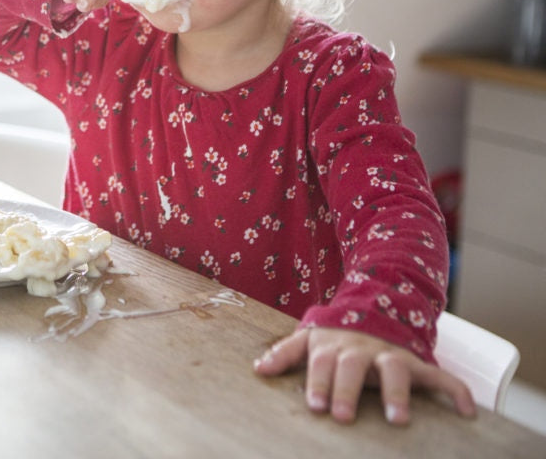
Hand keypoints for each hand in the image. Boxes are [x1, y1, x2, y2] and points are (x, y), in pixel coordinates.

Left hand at [253, 326, 476, 424]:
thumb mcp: (310, 339)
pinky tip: (468, 412)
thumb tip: (258, 370)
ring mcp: (391, 354)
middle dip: (347, 390)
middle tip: (342, 416)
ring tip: (397, 419)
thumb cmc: (336, 338)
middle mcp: (362, 349)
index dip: (318, 382)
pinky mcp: (418, 362)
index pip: (321, 362)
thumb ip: (286, 353)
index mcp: (333, 345)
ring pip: (395, 369)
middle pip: (353, 366)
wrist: (378, 308)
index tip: (314, 405)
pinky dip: (457, 391)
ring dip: (397, 392)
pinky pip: (441, 375)